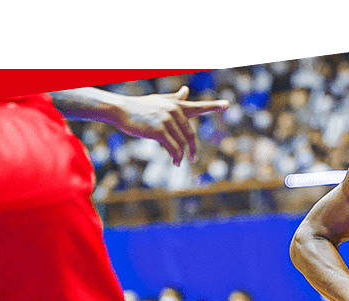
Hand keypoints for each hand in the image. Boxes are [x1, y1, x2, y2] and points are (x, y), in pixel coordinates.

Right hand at [112, 86, 229, 164]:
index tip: (227, 105)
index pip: (198, 106)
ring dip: (182, 155)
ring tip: (179, 162)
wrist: (121, 110)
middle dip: (192, 148)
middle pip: (190, 134)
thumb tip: (186, 90)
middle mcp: (174, 110)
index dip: (213, 106)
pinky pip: (173, 147)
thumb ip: (175, 99)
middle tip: (193, 158)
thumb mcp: (160, 100)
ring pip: (182, 143)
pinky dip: (176, 156)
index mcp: (177, 104)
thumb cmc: (140, 106)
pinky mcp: (159, 130)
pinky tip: (175, 161)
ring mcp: (167, 119)